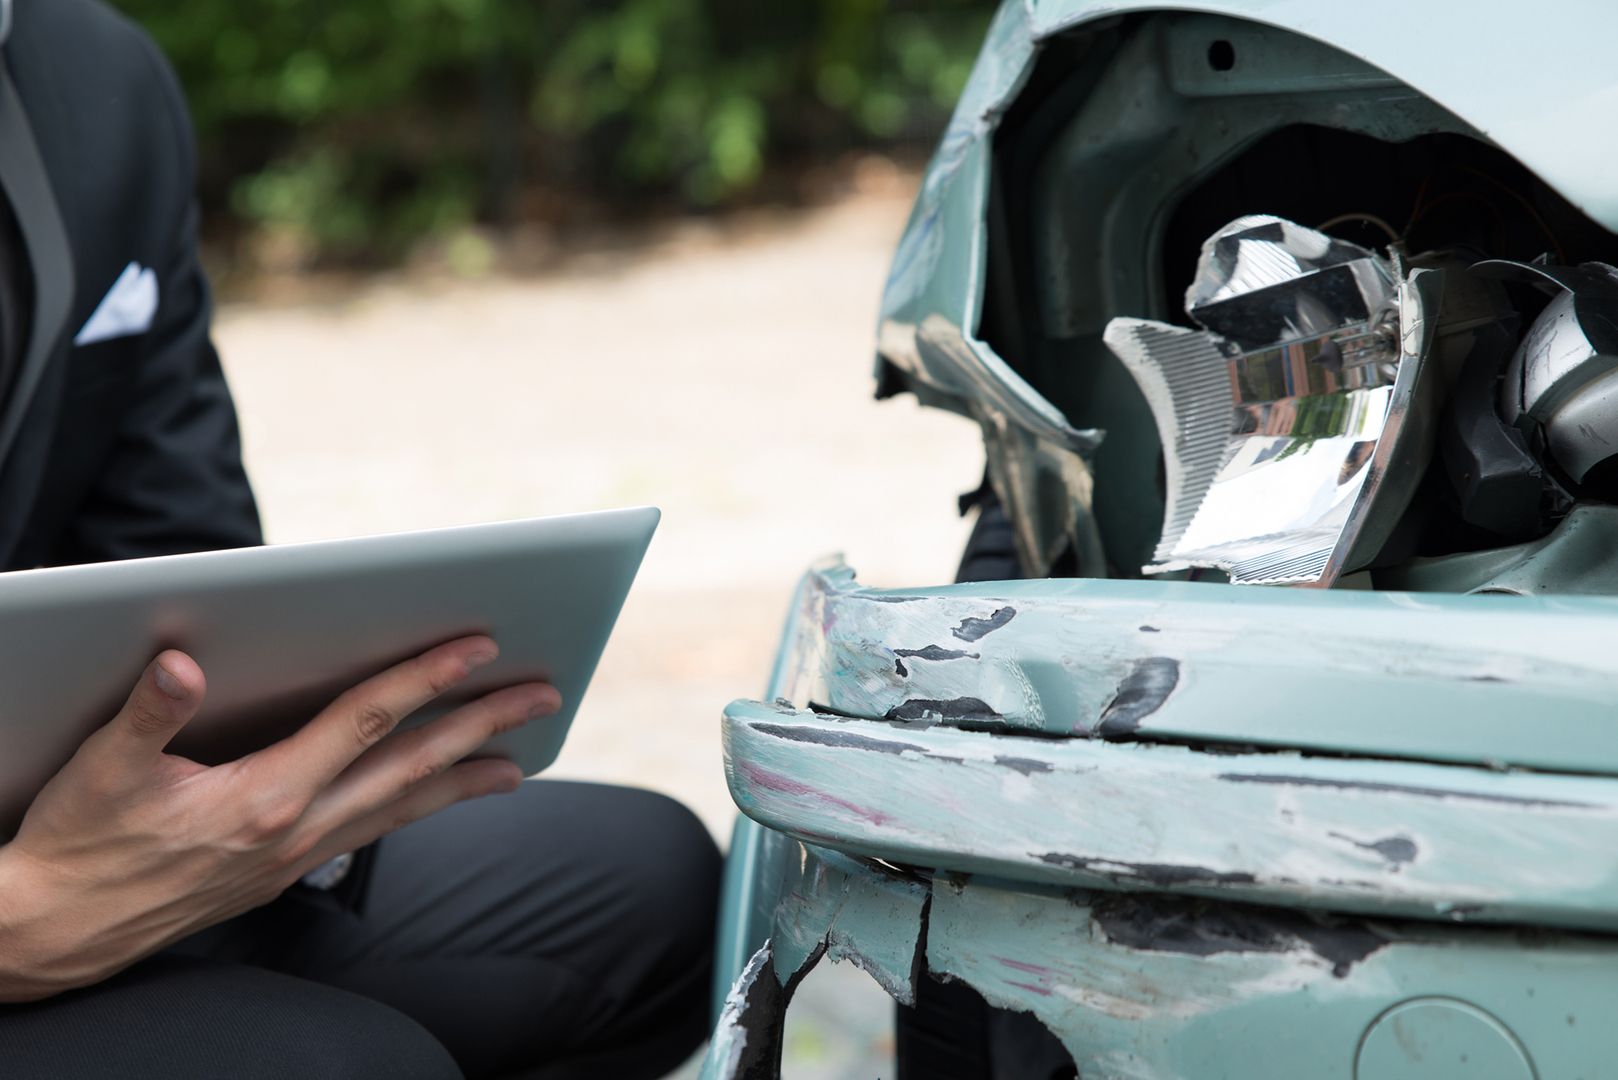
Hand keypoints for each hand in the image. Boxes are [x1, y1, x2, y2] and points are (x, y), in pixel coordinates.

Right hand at [0, 636, 556, 1001]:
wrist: (53, 934)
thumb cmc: (75, 845)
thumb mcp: (100, 772)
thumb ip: (148, 715)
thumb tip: (183, 663)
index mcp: (263, 796)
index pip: (365, 722)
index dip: (423, 679)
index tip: (478, 648)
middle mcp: (297, 829)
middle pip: (410, 766)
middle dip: (481, 726)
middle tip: (542, 695)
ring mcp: (297, 856)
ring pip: (401, 807)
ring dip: (463, 775)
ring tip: (518, 757)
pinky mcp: (285, 871)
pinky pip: (373, 830)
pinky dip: (416, 808)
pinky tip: (435, 795)